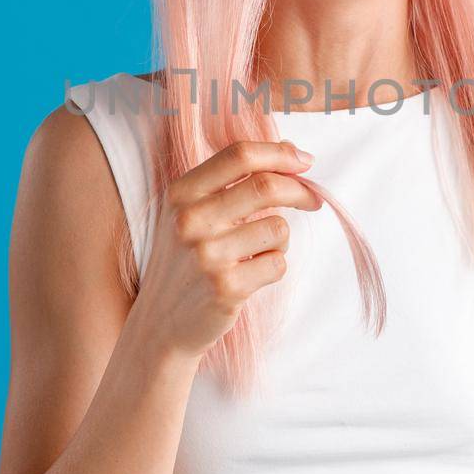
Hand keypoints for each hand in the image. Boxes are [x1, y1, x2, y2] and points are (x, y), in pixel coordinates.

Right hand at [130, 140, 321, 360]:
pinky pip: (278, 263)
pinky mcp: (226, 287)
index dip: (280, 154)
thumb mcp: (192, 213)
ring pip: (278, 228)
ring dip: (279, 240)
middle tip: (313, 199)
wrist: (160, 322)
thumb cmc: (186, 260)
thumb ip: (233, 180)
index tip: (304, 161)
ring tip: (257, 253)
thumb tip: (292, 151)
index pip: (239, 155)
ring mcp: (207, 255)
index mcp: (181, 193)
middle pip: (266, 186)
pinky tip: (251, 276)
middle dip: (300, 190)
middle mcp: (190, 220)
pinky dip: (273, 267)